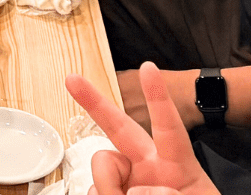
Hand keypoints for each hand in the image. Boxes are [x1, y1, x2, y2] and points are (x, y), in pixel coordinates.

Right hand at [65, 64, 220, 194]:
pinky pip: (93, 193)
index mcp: (177, 167)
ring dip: (110, 190)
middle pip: (119, 130)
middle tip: (72, 80)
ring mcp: (126, 185)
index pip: (168, 127)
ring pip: (102, 171)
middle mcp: (148, 170)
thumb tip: (137, 190)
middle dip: (96, 103)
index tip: (148, 68)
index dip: (158, 97)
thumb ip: (167, 193)